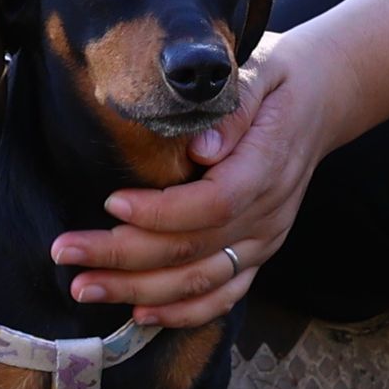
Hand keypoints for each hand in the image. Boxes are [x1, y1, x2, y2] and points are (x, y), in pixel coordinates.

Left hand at [50, 29, 355, 327]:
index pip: (211, 205)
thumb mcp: (258, 73)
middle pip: (192, 251)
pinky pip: (221, 297)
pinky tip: (136, 315)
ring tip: (83, 288)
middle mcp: (267, 216)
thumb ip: (232, 110)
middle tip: (66, 253)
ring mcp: (263, 242)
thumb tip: (200, 147)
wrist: (323, 101)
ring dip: (138, 292)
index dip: (159, 213)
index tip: (110, 204)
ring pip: (199, 282)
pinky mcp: (256, 256)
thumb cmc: (277, 84)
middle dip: (122, 258)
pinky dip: (180, 313)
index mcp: (266, 169)